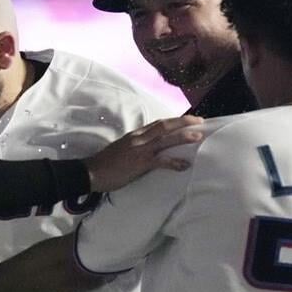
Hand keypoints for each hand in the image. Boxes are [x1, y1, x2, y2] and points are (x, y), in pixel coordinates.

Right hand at [84, 116, 203, 191]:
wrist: (91, 172)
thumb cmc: (105, 163)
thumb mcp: (121, 148)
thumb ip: (135, 146)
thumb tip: (147, 148)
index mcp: (135, 134)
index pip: (157, 124)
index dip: (173, 121)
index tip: (187, 119)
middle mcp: (139, 138)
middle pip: (165, 126)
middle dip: (183, 122)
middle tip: (199, 121)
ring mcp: (140, 149)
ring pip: (165, 139)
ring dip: (183, 137)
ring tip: (198, 136)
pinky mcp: (140, 163)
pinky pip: (161, 161)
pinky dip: (174, 162)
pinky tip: (184, 165)